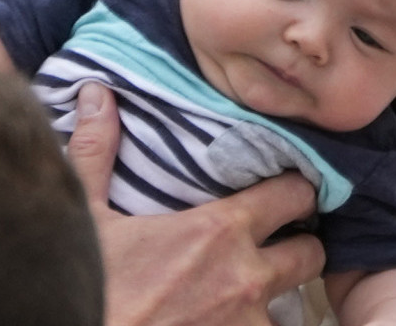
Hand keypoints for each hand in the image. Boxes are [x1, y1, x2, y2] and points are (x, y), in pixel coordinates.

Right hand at [68, 83, 325, 325]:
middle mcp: (246, 278)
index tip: (287, 193)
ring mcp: (247, 323)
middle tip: (278, 245)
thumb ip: (97, 153)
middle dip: (299, 247)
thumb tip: (96, 93)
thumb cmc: (85, 288)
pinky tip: (229, 320)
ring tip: (250, 294)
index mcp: (218, 231)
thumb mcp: (84, 219)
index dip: (296, 191)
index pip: (294, 194)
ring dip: (276, 298)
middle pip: (311, 253)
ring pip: (293, 305)